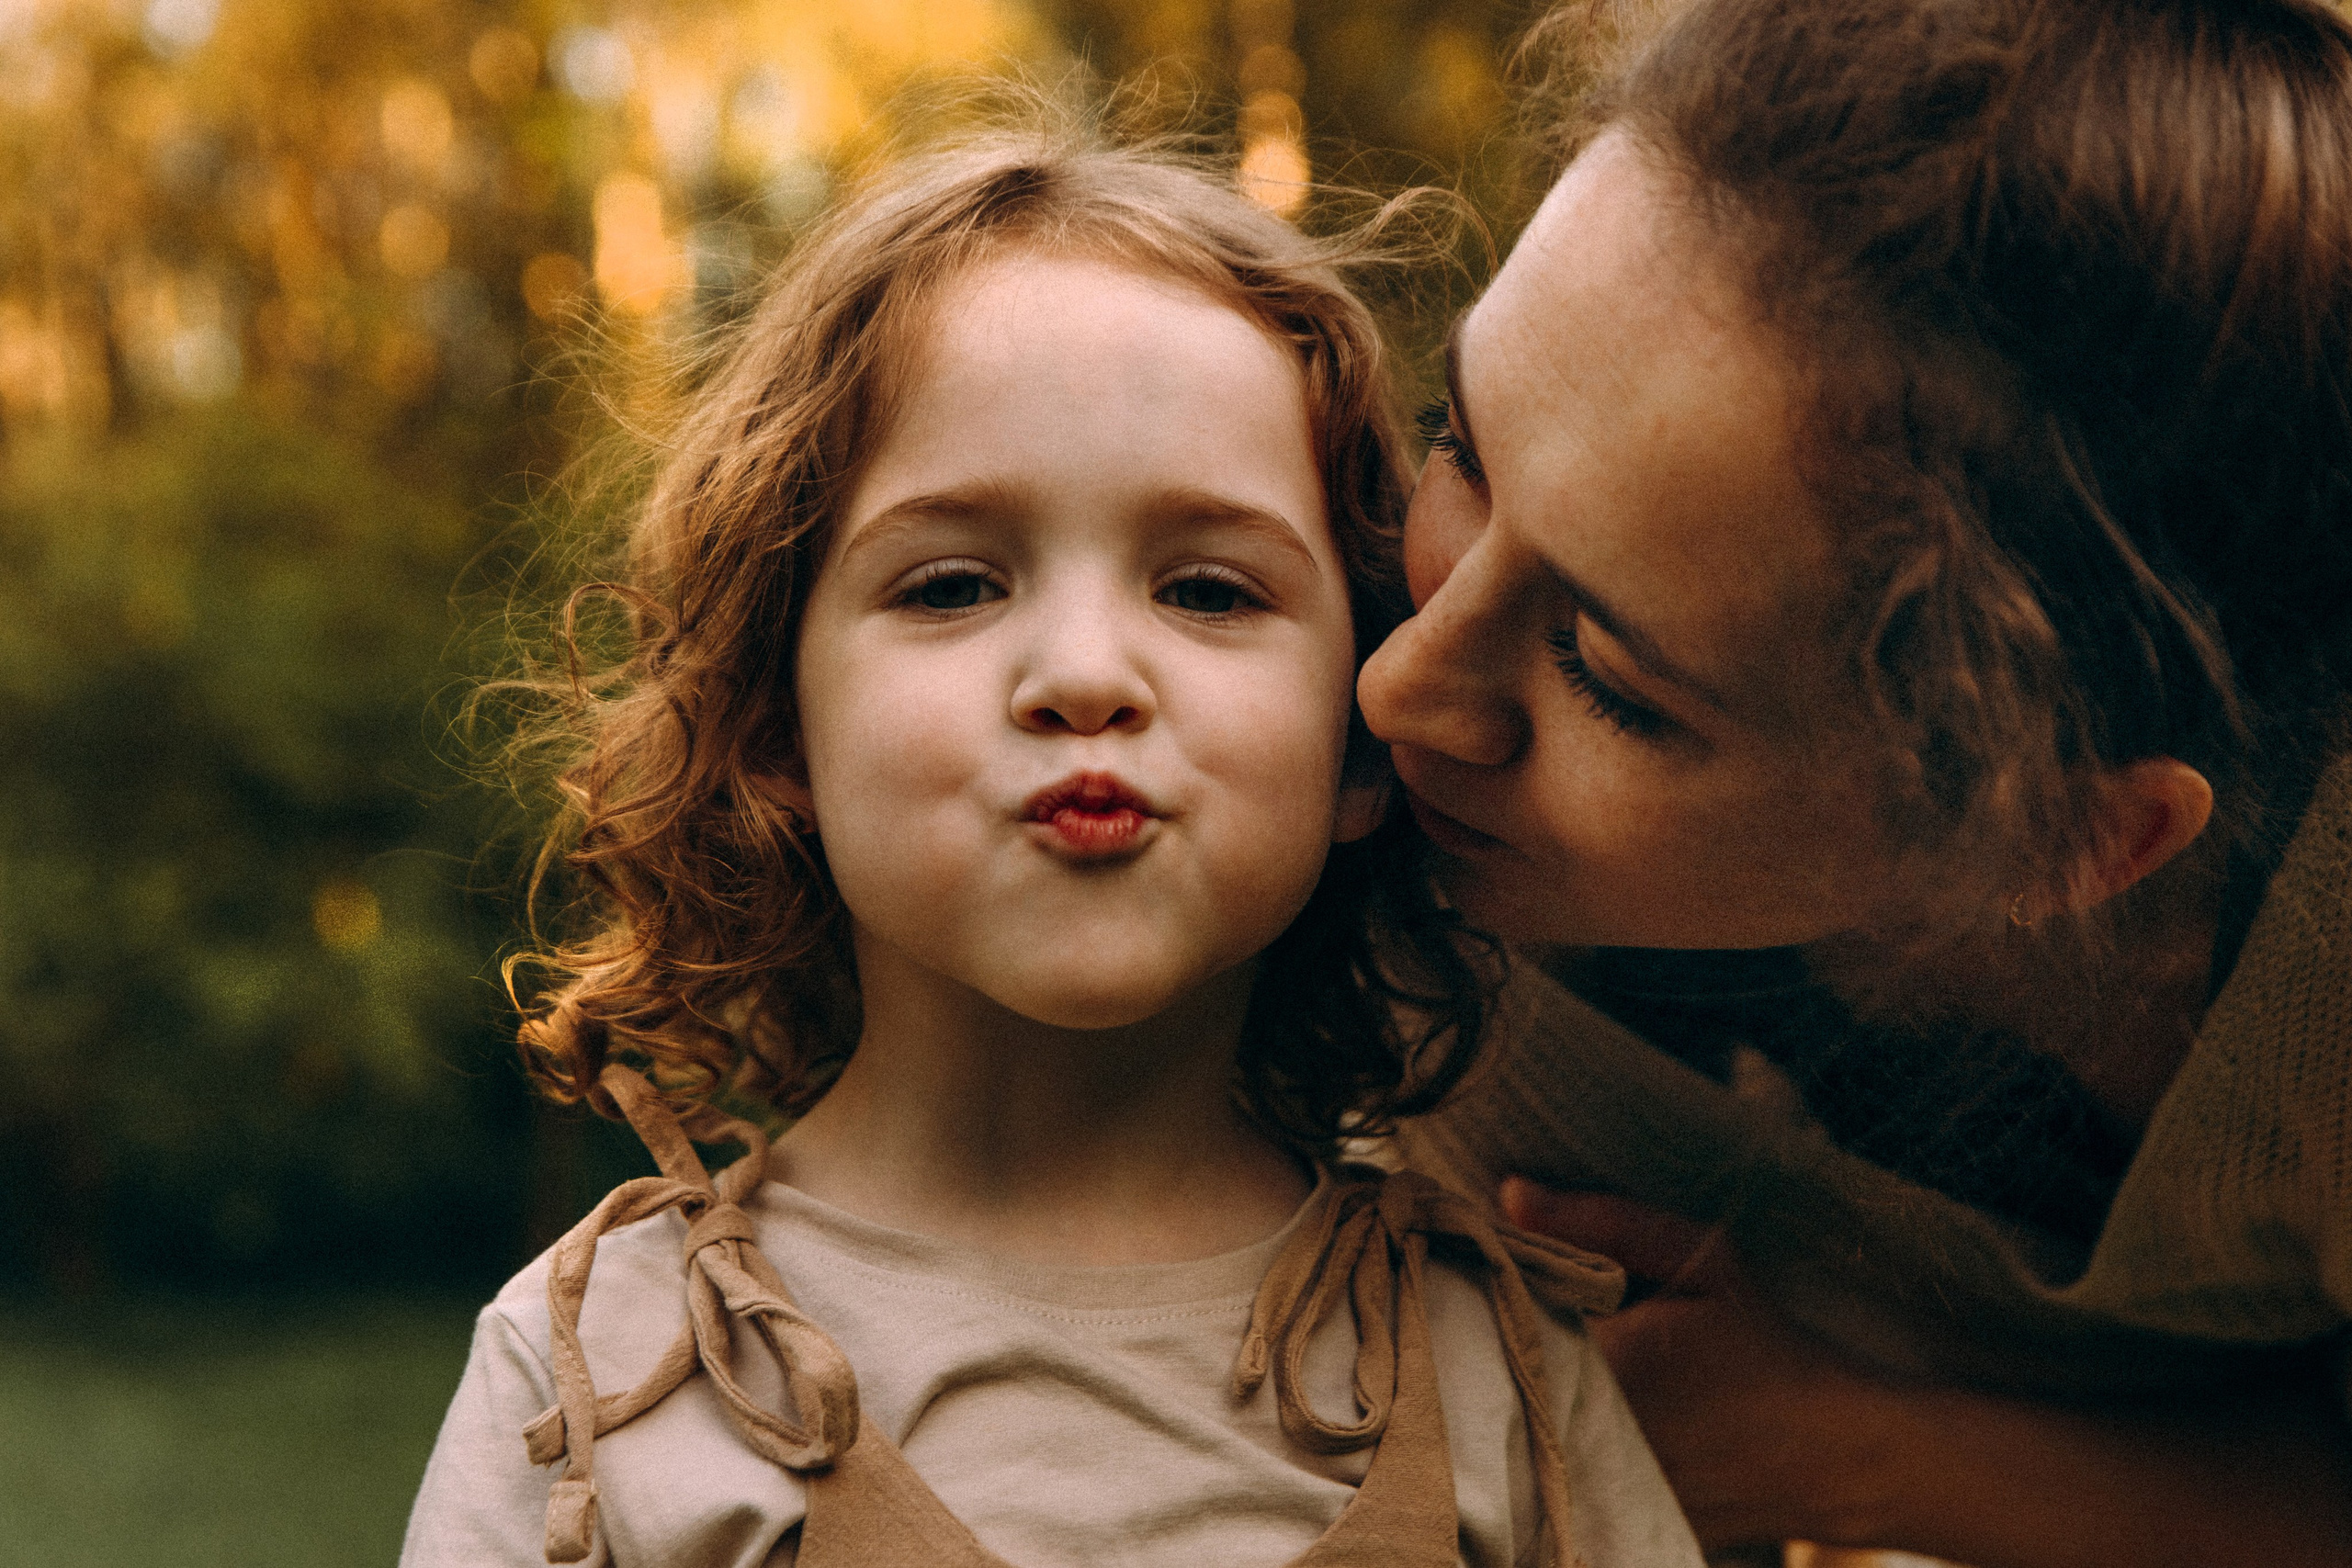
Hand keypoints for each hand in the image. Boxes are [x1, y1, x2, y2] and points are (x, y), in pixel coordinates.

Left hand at [1501, 1179, 2351, 1567]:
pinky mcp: (1604, 1512)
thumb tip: (1511, 1191)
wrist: (1836, 1455)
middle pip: (1482, 1375)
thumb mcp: (1699, 1261)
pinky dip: (1527, 1429)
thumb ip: (1600, 1222)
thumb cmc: (1768, 1347)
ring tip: (1497, 1339)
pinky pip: (1539, 1464)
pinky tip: (1535, 1395)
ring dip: (1491, 1382)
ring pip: (1504, 1422)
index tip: (1442, 1254)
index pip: (1485, 1320)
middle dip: (1469, 1332)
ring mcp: (1591, 1482)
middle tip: (1456, 1290)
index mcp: (1595, 1363)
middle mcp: (1582, 1433)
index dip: (1457, 1287)